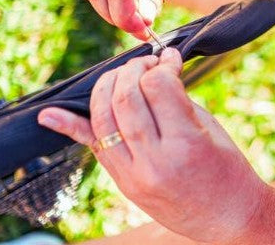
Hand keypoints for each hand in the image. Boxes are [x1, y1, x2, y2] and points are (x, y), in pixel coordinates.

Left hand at [38, 48, 265, 242]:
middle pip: (126, 96)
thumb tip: (156, 68)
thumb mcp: (209, 128)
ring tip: (125, 77)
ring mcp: (134, 175)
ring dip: (108, 85)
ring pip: (103, 116)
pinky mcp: (123, 183)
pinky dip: (69, 128)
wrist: (226, 217)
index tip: (170, 58)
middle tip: (147, 64)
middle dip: (133, 69)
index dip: (162, 64)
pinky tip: (48, 114)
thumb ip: (178, 99)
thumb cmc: (226, 168)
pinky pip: (92, 148)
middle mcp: (155, 160)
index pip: (158, 85)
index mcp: (186, 143)